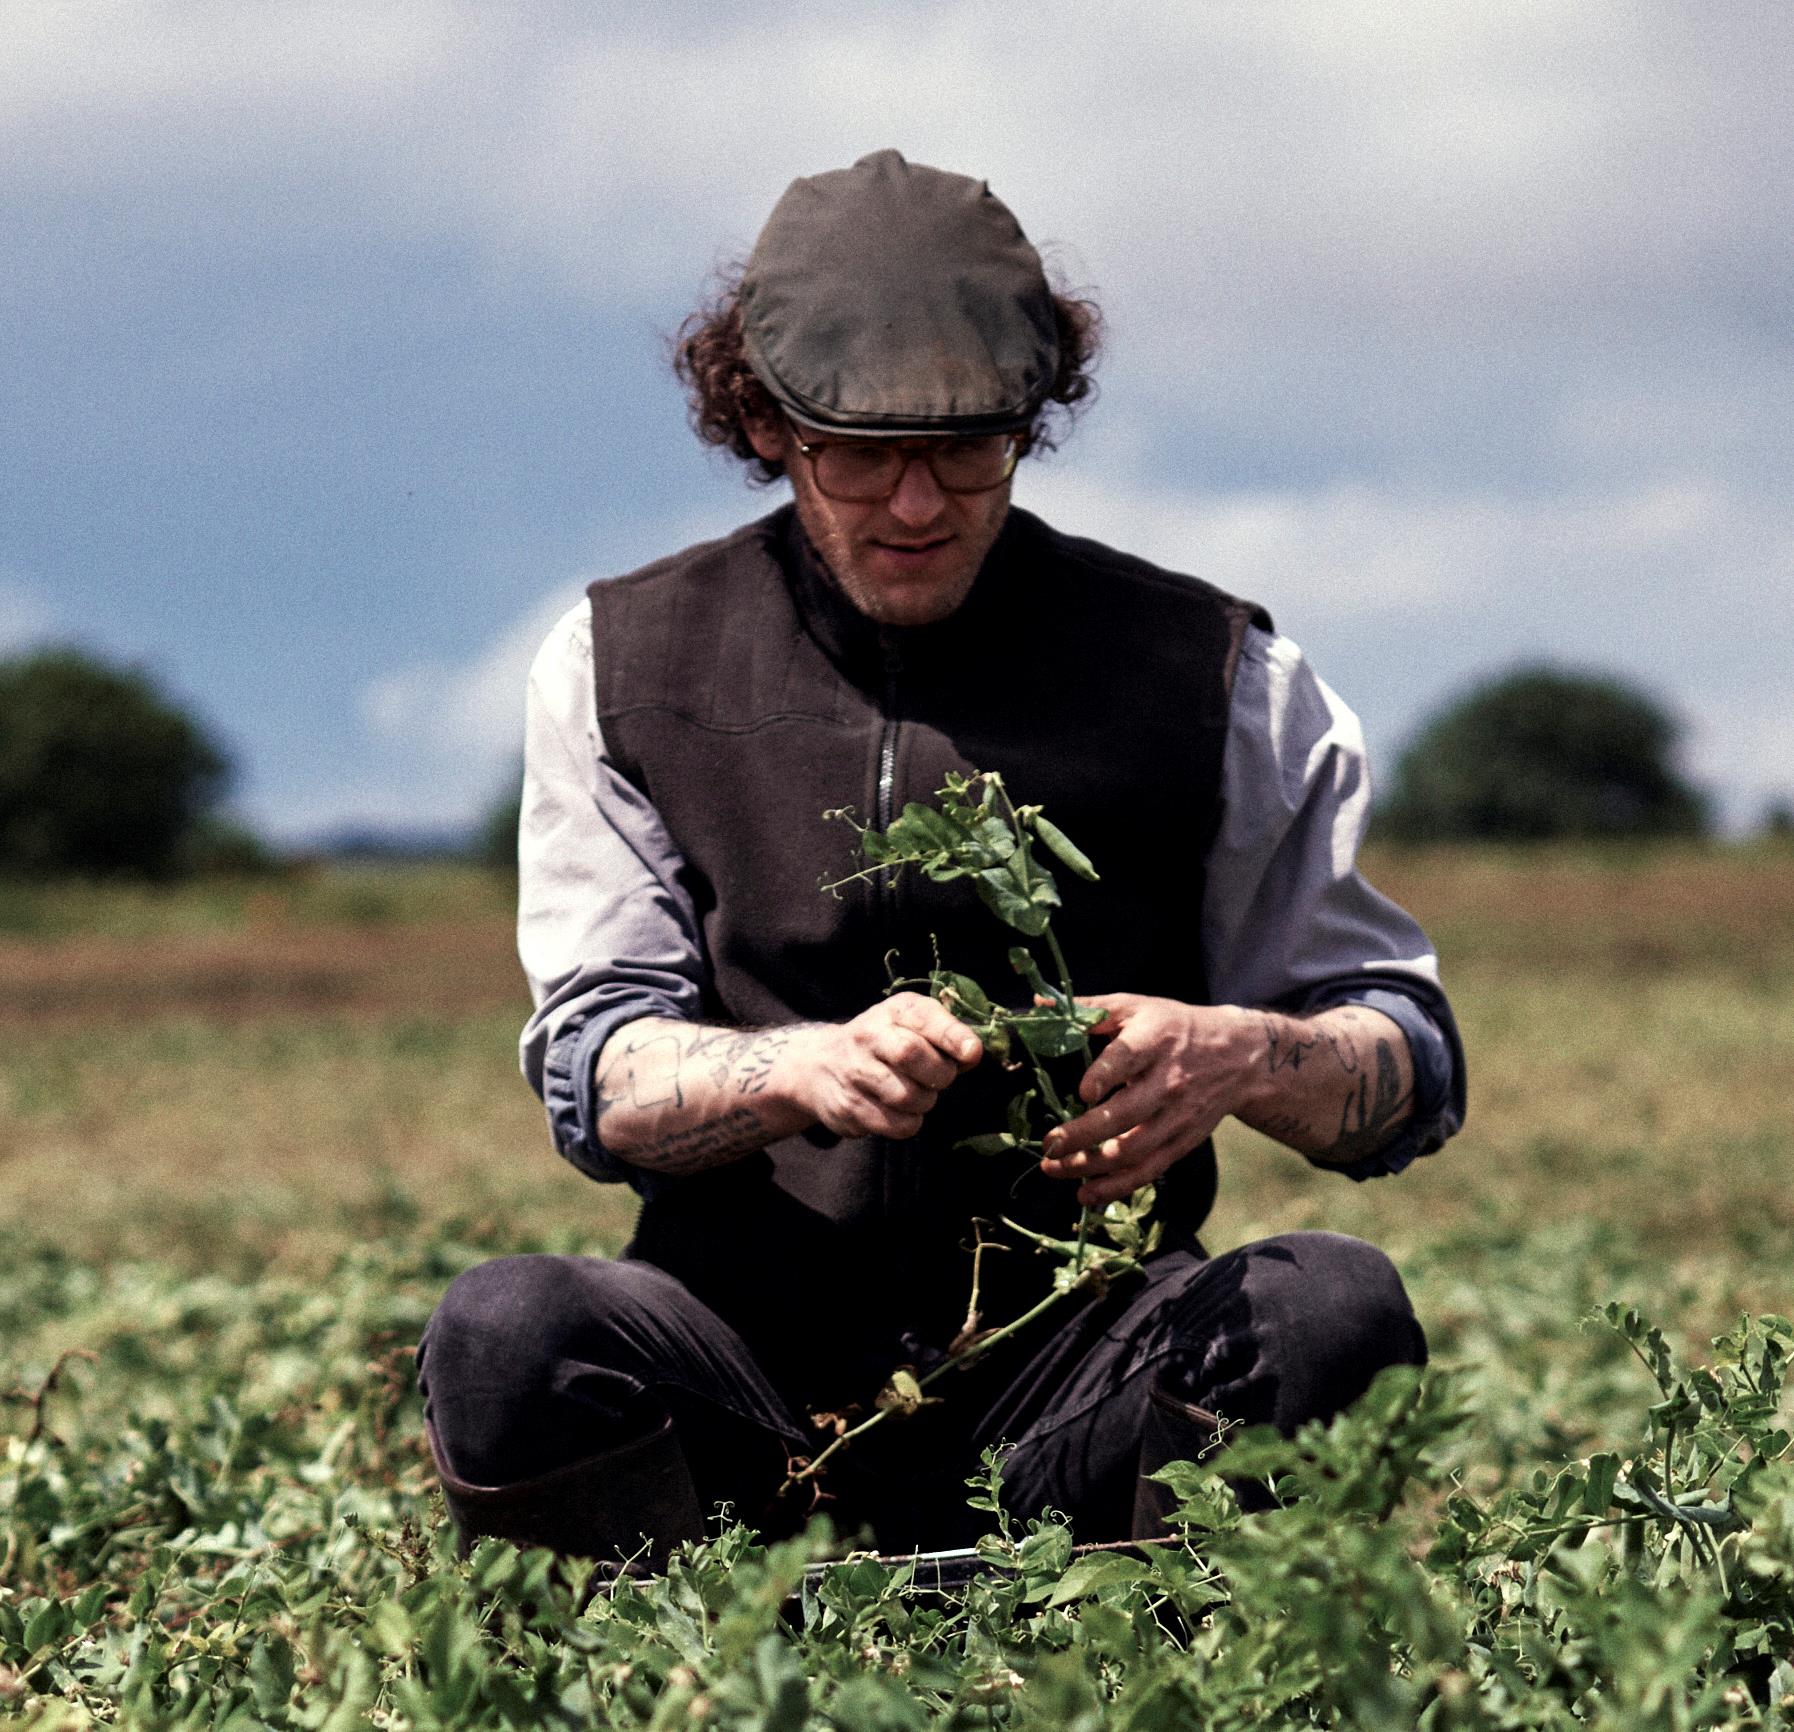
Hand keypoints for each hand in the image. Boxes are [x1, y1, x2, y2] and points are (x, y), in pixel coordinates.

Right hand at [786, 993, 981, 1139]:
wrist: (820, 1065)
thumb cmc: (884, 1043)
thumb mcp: (910, 1024)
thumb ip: (944, 1034)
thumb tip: (972, 1054)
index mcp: (892, 1011)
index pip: (922, 1016)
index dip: (951, 1035)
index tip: (971, 1052)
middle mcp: (868, 1036)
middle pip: (911, 1055)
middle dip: (939, 1073)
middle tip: (941, 1078)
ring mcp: (854, 1072)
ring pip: (907, 1096)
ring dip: (925, 1101)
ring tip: (918, 1093)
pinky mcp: (848, 1107)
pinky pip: (897, 1124)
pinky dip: (909, 1122)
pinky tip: (900, 1110)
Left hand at [1040, 994, 1257, 1204]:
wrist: (1238, 1056)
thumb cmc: (1173, 1028)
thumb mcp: (1136, 1006)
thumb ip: (1090, 1009)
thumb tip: (1040, 1004)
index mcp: (1154, 1041)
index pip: (1128, 1059)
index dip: (1105, 1075)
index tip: (1082, 1092)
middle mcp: (1168, 1082)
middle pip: (1126, 1114)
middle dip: (1083, 1134)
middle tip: (1048, 1144)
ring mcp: (1176, 1117)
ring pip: (1133, 1150)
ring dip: (1091, 1165)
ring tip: (1054, 1168)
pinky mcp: (1181, 1142)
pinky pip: (1148, 1170)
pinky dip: (1117, 1187)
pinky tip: (1087, 1194)